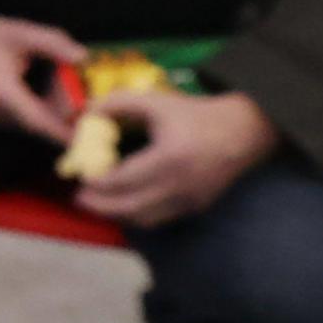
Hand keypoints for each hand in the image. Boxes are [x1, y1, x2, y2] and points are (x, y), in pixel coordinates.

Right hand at [0, 8, 88, 144]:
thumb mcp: (22, 33)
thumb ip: (54, 44)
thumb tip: (83, 57)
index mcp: (2, 93)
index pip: (39, 121)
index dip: (63, 133)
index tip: (87, 139)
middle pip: (37, 125)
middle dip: (63, 119)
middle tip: (87, 109)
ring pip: (29, 124)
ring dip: (49, 114)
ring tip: (68, 95)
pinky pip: (19, 120)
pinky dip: (36, 112)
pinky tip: (46, 93)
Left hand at [76, 89, 278, 226]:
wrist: (244, 131)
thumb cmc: (197, 115)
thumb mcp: (156, 102)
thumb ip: (118, 103)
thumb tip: (85, 112)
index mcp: (169, 159)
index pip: (122, 180)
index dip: (96, 182)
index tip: (80, 175)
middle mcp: (180, 186)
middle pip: (129, 208)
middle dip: (99, 205)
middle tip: (79, 197)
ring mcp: (190, 201)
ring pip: (144, 219)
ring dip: (116, 213)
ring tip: (97, 202)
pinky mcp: (196, 208)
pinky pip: (160, 219)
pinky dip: (137, 215)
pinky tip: (124, 203)